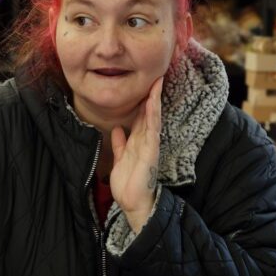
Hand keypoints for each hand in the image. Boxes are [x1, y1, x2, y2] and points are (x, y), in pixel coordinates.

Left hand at [110, 77, 162, 234]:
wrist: (132, 202)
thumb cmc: (128, 184)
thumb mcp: (120, 159)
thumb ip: (120, 144)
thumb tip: (117, 129)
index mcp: (138, 141)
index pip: (142, 116)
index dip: (143, 100)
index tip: (145, 84)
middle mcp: (146, 140)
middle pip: (149, 112)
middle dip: (152, 94)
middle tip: (156, 74)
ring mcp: (150, 144)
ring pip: (152, 117)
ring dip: (155, 99)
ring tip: (157, 81)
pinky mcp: (151, 150)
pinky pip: (152, 128)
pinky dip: (153, 114)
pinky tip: (153, 102)